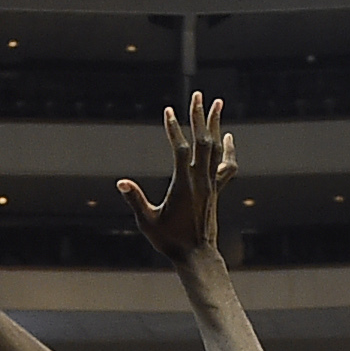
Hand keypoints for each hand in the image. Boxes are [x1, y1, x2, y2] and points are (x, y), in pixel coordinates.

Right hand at [120, 91, 237, 264]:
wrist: (197, 255)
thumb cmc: (170, 241)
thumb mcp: (148, 222)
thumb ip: (135, 200)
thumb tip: (121, 183)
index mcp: (183, 185)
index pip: (181, 150)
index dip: (174, 130)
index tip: (169, 111)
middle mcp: (201, 180)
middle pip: (203, 141)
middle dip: (199, 117)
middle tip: (198, 95)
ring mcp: (211, 184)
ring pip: (216, 148)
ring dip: (215, 125)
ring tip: (217, 104)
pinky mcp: (216, 189)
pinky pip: (226, 165)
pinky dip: (227, 149)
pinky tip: (227, 138)